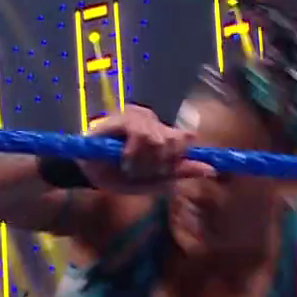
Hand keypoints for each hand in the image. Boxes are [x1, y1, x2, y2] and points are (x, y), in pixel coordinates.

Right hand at [80, 105, 215, 191]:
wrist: (85, 172)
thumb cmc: (117, 174)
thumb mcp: (153, 180)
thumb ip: (180, 173)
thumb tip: (211, 170)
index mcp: (164, 133)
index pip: (187, 140)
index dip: (178, 158)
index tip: (162, 172)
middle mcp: (154, 121)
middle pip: (177, 141)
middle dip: (160, 164)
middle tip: (141, 172)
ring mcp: (139, 115)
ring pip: (161, 140)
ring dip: (145, 161)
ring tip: (129, 167)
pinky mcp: (123, 116)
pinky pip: (142, 134)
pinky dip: (135, 153)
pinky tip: (125, 160)